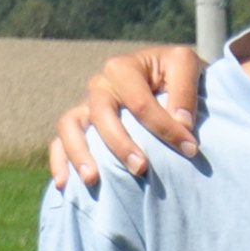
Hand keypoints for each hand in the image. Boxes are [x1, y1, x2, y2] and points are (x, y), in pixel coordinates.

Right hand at [49, 44, 206, 189]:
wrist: (164, 78)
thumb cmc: (175, 75)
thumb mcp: (186, 65)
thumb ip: (185, 88)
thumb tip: (182, 123)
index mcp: (123, 69)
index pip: (140, 102)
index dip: (165, 128)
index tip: (190, 149)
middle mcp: (100, 87)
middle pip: (101, 113)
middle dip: (120, 143)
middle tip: (141, 169)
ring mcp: (86, 107)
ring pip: (70, 126)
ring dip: (79, 153)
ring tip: (92, 180)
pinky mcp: (81, 127)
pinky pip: (60, 142)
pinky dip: (59, 161)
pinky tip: (64, 184)